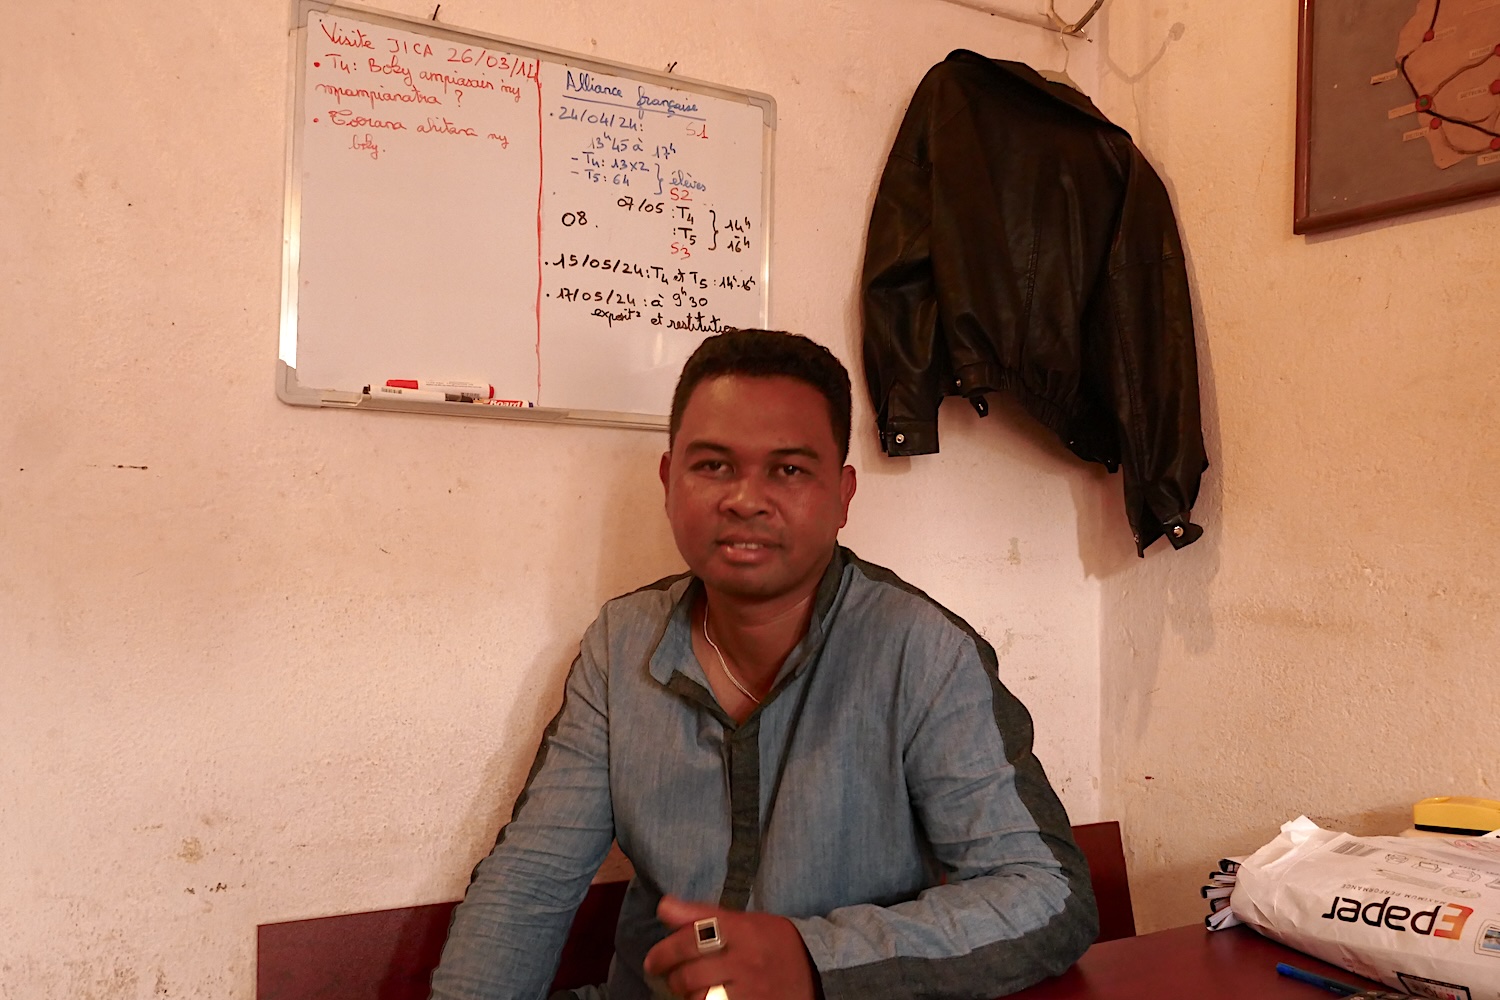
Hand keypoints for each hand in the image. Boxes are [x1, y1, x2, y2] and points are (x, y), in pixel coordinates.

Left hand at [642, 895, 816, 999]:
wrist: (819, 973)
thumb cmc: (774, 943)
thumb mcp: (744, 921)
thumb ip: (702, 914)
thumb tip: (663, 905)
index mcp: (743, 932)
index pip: (694, 938)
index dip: (666, 951)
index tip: (653, 960)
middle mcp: (746, 962)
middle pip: (690, 975)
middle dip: (672, 978)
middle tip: (668, 977)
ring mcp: (750, 992)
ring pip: (699, 999)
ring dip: (687, 997)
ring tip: (689, 990)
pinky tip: (707, 999)